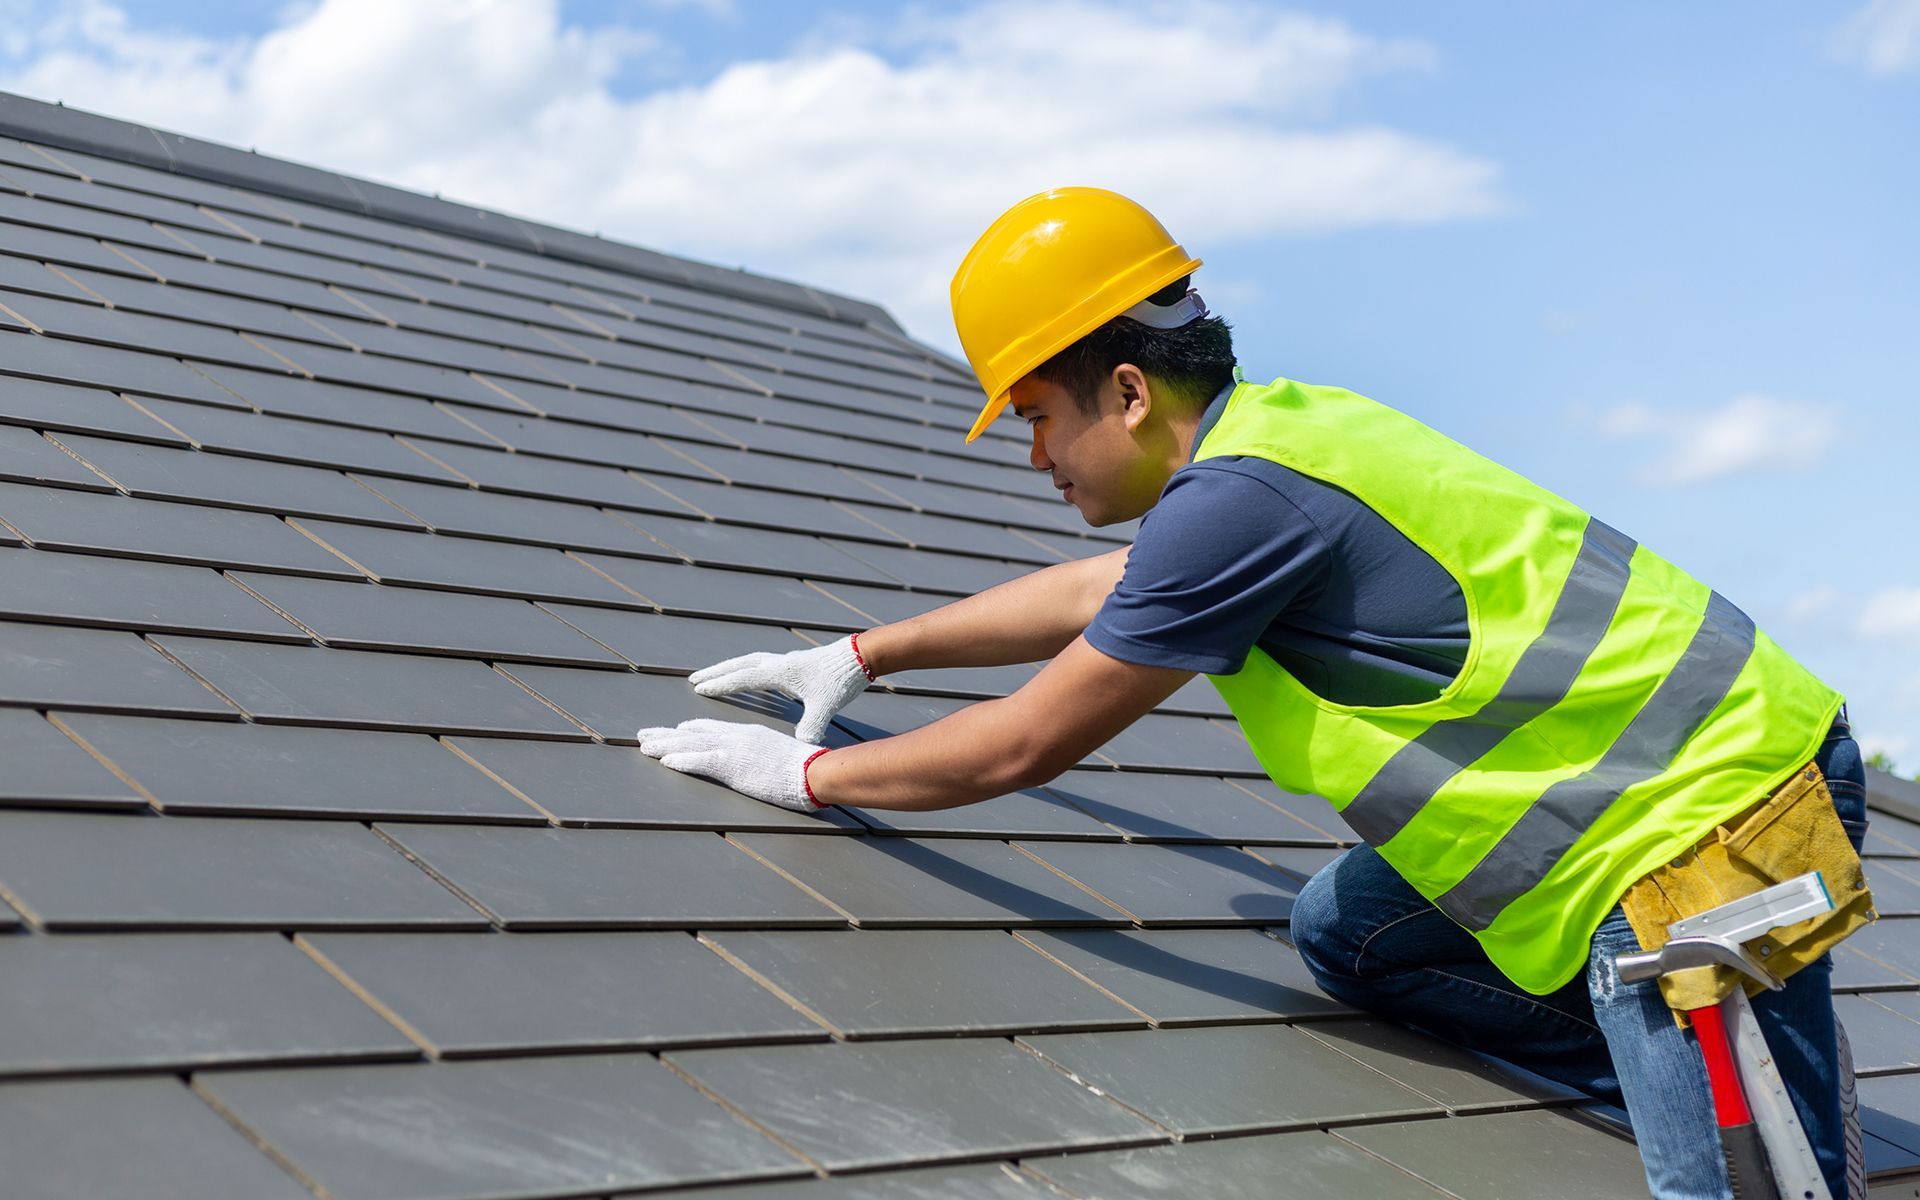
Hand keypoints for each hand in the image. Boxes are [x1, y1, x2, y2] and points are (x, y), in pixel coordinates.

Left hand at [636, 719, 827, 810]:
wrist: (814, 771)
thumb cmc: (805, 769)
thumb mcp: (780, 758)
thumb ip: (765, 758)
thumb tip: (760, 766)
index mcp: (748, 735)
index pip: (711, 730)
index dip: (688, 731)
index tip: (673, 731)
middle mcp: (736, 737)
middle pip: (693, 734)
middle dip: (666, 735)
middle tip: (644, 735)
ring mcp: (734, 750)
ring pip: (690, 745)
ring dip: (664, 746)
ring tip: (643, 745)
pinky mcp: (733, 766)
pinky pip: (700, 761)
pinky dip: (681, 760)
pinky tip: (665, 761)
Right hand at [687, 634, 873, 744]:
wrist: (860, 657)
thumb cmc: (840, 680)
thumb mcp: (825, 706)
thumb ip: (811, 725)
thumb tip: (802, 747)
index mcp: (781, 672)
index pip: (743, 678)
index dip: (721, 684)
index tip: (699, 688)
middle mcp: (779, 663)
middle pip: (740, 665)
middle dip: (717, 672)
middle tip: (694, 679)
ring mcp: (787, 662)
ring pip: (750, 662)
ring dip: (731, 669)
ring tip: (714, 677)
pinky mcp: (795, 664)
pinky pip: (763, 665)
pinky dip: (749, 671)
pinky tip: (750, 680)